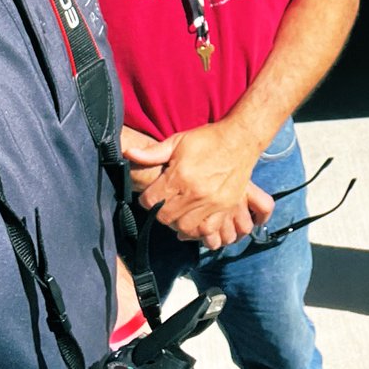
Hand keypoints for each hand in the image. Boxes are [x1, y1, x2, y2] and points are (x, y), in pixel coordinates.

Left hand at [124, 122, 272, 247]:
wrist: (241, 138)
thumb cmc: (207, 139)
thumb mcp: (178, 141)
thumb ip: (153, 153)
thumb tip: (128, 153)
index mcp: (179, 176)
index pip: (151, 201)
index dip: (147, 199)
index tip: (152, 194)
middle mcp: (194, 193)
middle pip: (166, 217)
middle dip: (161, 212)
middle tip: (166, 203)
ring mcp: (212, 202)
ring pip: (185, 227)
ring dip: (179, 222)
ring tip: (180, 212)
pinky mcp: (225, 207)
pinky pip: (208, 230)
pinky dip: (199, 230)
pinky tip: (196, 221)